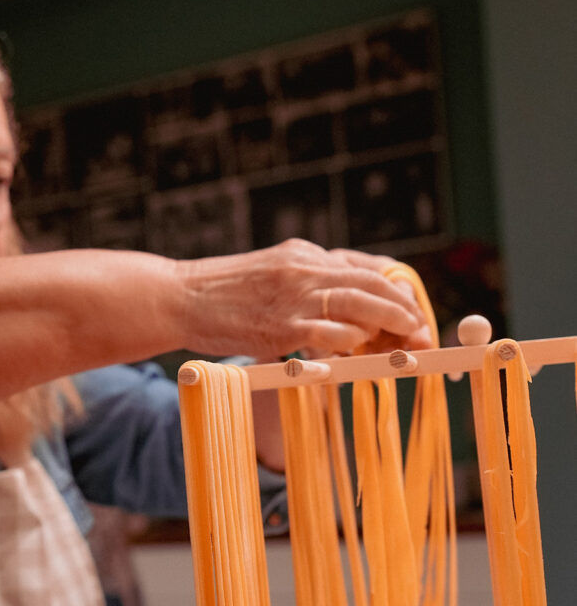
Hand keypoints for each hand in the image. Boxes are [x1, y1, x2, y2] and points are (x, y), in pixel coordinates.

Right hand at [177, 239, 427, 358]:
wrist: (180, 296)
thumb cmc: (225, 295)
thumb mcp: (274, 275)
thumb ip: (308, 285)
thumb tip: (347, 314)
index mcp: (306, 255)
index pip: (367, 267)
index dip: (398, 290)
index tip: (414, 311)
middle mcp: (305, 268)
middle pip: (372, 283)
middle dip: (404, 308)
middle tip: (424, 330)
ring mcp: (294, 295)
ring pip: (359, 303)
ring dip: (391, 322)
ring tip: (410, 340)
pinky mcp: (281, 325)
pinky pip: (329, 332)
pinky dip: (352, 341)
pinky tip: (362, 350)